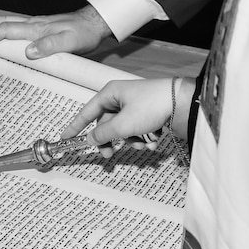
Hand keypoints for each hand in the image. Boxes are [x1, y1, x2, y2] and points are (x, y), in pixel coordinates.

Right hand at [0, 4, 112, 58]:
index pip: (8, 30)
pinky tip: (0, 29)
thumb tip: (29, 52)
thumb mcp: (70, 43)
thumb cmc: (83, 34)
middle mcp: (33, 25)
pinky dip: (2, 26)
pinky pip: (15, 26)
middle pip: (2, 22)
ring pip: (7, 22)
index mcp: (36, 29)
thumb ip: (50, 47)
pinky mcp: (40, 29)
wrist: (94, 24)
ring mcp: (36, 26)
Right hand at [62, 78, 194, 157]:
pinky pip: (139, 130)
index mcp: (110, 93)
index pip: (87, 112)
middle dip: (111, 141)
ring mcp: (136, 107)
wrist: (184, 103)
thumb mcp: (123, 124)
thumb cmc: (151, 106)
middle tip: (109, 155)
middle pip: (107, 125)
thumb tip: (90, 139)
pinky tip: (154, 139)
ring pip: (124, 130)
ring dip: (132, 141)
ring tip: (143, 143)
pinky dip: (145, 137)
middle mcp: (121, 98)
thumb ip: (103, 134)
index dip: (76, 126)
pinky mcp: (150, 114)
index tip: (65, 138)